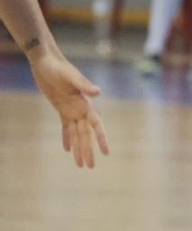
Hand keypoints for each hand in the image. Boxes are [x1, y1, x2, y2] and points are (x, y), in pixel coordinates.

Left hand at [29, 50, 107, 168]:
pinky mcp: (62, 109)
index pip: (96, 126)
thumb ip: (84, 85)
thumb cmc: (59, 67)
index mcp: (85, 104)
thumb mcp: (70, 76)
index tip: (107, 152)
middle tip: (90, 167)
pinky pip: (66, 128)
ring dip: (78, 149)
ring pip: (76, 135)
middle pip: (85, 135)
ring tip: (80, 165)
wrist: (46, 62)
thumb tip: (98, 93)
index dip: (101, 139)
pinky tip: (67, 150)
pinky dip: (67, 139)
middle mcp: (80, 109)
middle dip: (88, 151)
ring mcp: (71, 110)